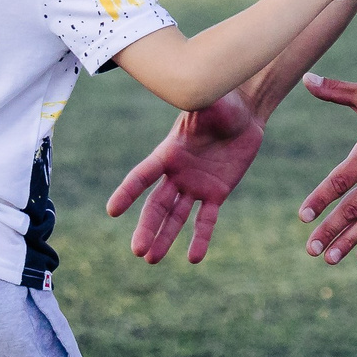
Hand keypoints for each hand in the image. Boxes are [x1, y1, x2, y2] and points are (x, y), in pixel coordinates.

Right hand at [105, 91, 264, 262]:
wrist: (245, 112)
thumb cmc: (224, 103)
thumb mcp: (210, 103)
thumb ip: (201, 105)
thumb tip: (195, 97)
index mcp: (169, 153)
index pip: (143, 176)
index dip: (128, 193)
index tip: (112, 211)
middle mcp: (177, 173)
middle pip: (157, 205)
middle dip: (147, 227)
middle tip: (137, 251)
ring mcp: (195, 185)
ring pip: (176, 216)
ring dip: (164, 237)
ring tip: (152, 259)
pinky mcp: (217, 192)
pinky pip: (206, 219)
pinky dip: (200, 238)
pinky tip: (194, 258)